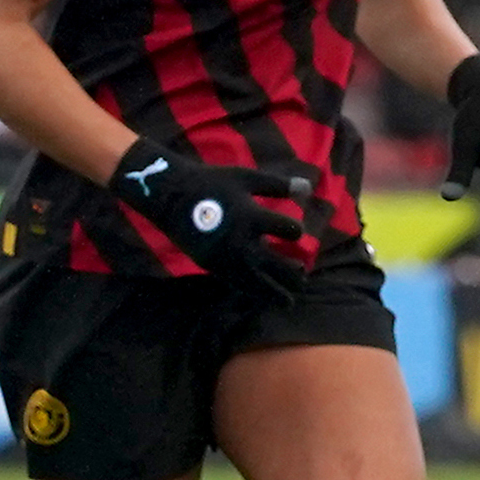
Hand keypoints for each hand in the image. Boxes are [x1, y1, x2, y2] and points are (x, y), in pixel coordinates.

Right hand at [104, 139, 309, 302]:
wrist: (170, 196)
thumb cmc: (211, 183)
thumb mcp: (245, 178)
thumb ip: (277, 185)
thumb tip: (309, 188)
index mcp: (253, 217)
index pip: (290, 230)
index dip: (295, 231)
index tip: (294, 231)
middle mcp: (243, 242)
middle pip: (280, 266)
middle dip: (295, 275)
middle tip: (302, 280)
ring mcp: (227, 258)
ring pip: (260, 285)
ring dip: (277, 293)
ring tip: (288, 301)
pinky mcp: (213, 266)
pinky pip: (238, 284)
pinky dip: (253, 292)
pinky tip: (262, 294)